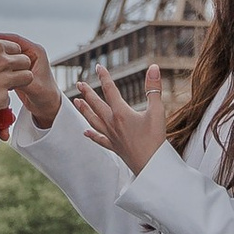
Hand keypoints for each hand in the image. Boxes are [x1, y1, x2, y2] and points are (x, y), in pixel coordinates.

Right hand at [0, 34, 61, 126]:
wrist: (47, 105)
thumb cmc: (46, 95)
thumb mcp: (34, 88)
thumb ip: (21, 81)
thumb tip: (7, 78)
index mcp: (37, 52)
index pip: (16, 40)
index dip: (1, 38)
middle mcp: (30, 54)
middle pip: (9, 45)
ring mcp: (23, 62)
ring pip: (6, 54)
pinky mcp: (18, 69)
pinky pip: (5, 63)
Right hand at [0, 36, 31, 125]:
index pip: (16, 48)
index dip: (11, 57)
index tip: (5, 64)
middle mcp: (2, 60)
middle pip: (25, 61)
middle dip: (19, 69)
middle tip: (8, 77)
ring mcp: (5, 79)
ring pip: (27, 78)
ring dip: (18, 84)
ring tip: (2, 89)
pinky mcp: (3, 97)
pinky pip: (8, 98)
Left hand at [70, 60, 169, 176]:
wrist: (151, 166)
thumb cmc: (155, 139)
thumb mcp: (157, 111)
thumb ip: (154, 88)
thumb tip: (153, 67)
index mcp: (121, 113)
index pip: (110, 90)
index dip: (104, 77)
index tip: (98, 67)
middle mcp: (112, 123)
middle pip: (96, 105)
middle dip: (87, 93)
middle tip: (79, 83)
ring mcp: (112, 136)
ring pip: (93, 120)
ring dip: (84, 110)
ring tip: (76, 102)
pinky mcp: (114, 147)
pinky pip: (100, 139)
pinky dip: (92, 135)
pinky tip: (85, 132)